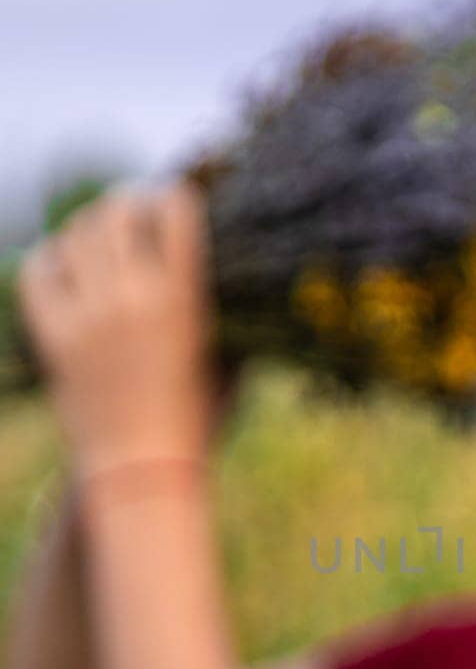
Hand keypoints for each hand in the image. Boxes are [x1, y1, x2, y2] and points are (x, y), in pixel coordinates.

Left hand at [18, 184, 212, 476]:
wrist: (143, 471)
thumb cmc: (199, 420)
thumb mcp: (231, 361)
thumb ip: (233, 314)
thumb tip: (245, 271)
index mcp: (183, 300)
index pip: (175, 210)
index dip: (175, 196)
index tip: (176, 203)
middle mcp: (133, 298)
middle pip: (117, 211)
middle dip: (128, 205)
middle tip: (133, 214)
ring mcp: (87, 316)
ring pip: (76, 234)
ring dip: (90, 228)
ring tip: (101, 239)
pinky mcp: (54, 336)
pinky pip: (38, 270)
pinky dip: (49, 258)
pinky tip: (65, 266)